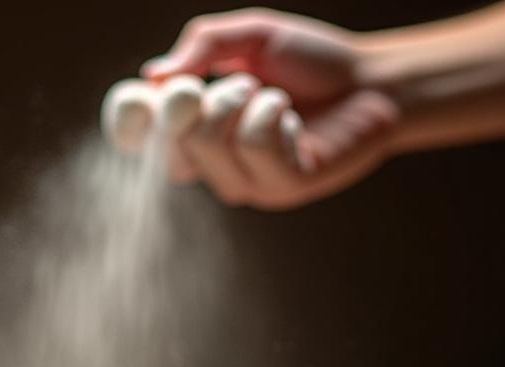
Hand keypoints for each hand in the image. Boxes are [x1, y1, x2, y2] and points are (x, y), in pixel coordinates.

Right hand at [140, 8, 399, 208]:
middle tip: (237, 82)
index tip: (138, 99)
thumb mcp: (250, 37)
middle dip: (196, 103)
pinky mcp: (281, 190)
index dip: (129, 124)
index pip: (139, 141)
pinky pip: (255, 147)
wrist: (375, 80)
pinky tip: (293, 118)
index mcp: (195, 131)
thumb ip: (201, 46)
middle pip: (169, 147)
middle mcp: (213, 165)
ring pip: (211, 145)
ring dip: (243, 102)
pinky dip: (273, 115)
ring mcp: (246, 183)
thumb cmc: (311, 60)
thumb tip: (153, 76)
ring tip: (274, 95)